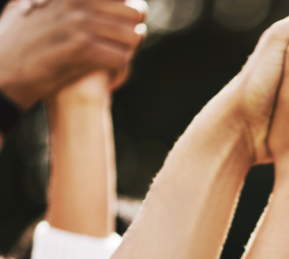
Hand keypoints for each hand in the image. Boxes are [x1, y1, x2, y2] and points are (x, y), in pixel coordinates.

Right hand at [0, 0, 146, 108]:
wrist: (0, 75)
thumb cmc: (16, 45)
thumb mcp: (28, 6)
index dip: (127, 14)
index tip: (117, 31)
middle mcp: (76, 1)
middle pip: (136, 12)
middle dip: (133, 35)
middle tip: (117, 51)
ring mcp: (77, 22)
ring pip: (133, 36)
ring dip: (127, 55)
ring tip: (112, 67)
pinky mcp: (78, 48)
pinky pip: (121, 58)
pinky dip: (119, 73)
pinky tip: (108, 80)